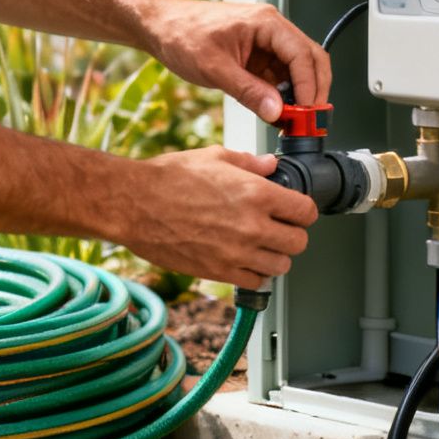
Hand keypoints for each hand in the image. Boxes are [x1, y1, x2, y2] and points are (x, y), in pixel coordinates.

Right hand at [119, 147, 318, 288]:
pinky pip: (255, 281)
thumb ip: (249, 163)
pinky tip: (243, 259)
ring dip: (274, 255)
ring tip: (259, 245)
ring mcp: (237, 252)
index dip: (302, 211)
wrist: (133, 204)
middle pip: (299, 242)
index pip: (305, 211)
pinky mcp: (219, 272)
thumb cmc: (168, 177)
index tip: (293, 210)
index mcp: (256, 193)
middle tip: (278, 228)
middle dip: (291, 234)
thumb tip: (271, 165)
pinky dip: (254, 272)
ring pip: (281, 266)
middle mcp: (253, 226)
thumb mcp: (214, 157)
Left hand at [145, 0, 330, 122]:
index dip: (309, 86)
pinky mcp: (258, 56)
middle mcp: (271, 29)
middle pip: (311, 59)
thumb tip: (276, 112)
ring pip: (298, 70)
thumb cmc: (181, 34)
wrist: (161, 27)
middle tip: (309, 120)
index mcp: (265, 22)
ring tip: (291, 122)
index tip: (307, 113)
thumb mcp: (214, 68)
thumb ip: (248, 91)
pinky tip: (276, 113)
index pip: (302, 54)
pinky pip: (279, 76)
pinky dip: (282, 96)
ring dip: (298, 96)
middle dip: (314, 90)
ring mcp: (266, 43)